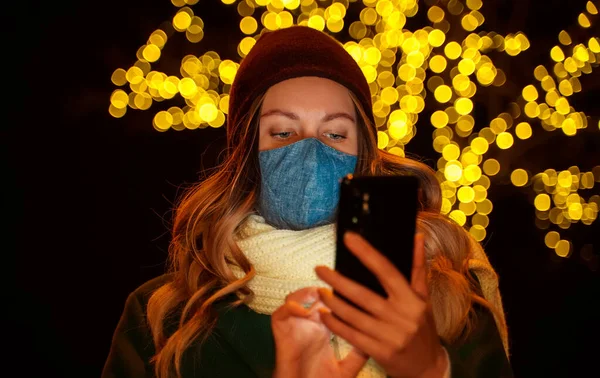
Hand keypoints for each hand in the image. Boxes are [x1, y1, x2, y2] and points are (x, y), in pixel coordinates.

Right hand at [271, 287, 367, 377]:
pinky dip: (288, 307)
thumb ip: (358, 355)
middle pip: (311, 298)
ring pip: (294, 299)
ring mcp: (294, 328)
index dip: (337, 296)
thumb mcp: (346, 370)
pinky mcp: (281, 334)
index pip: (328, 306)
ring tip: (316, 293)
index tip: (348, 290)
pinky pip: (279, 314)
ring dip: (304, 294)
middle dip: (321, 290)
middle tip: (331, 288)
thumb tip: (374, 340)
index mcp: (323, 331)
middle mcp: (308, 326)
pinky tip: (301, 310)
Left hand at [315, 232, 448, 377]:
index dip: (367, 253)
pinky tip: (324, 315)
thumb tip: (417, 237)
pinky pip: (351, 335)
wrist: (428, 367)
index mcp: (411, 299)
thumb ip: (417, 268)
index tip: (349, 238)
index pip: (387, 271)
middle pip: (362, 294)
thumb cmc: (423, 328)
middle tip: (319, 269)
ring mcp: (390, 336)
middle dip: (337, 281)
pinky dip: (335, 324)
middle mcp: (401, 316)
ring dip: (333, 302)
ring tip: (319, 291)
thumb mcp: (424, 299)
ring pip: (353, 316)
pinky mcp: (380, 352)